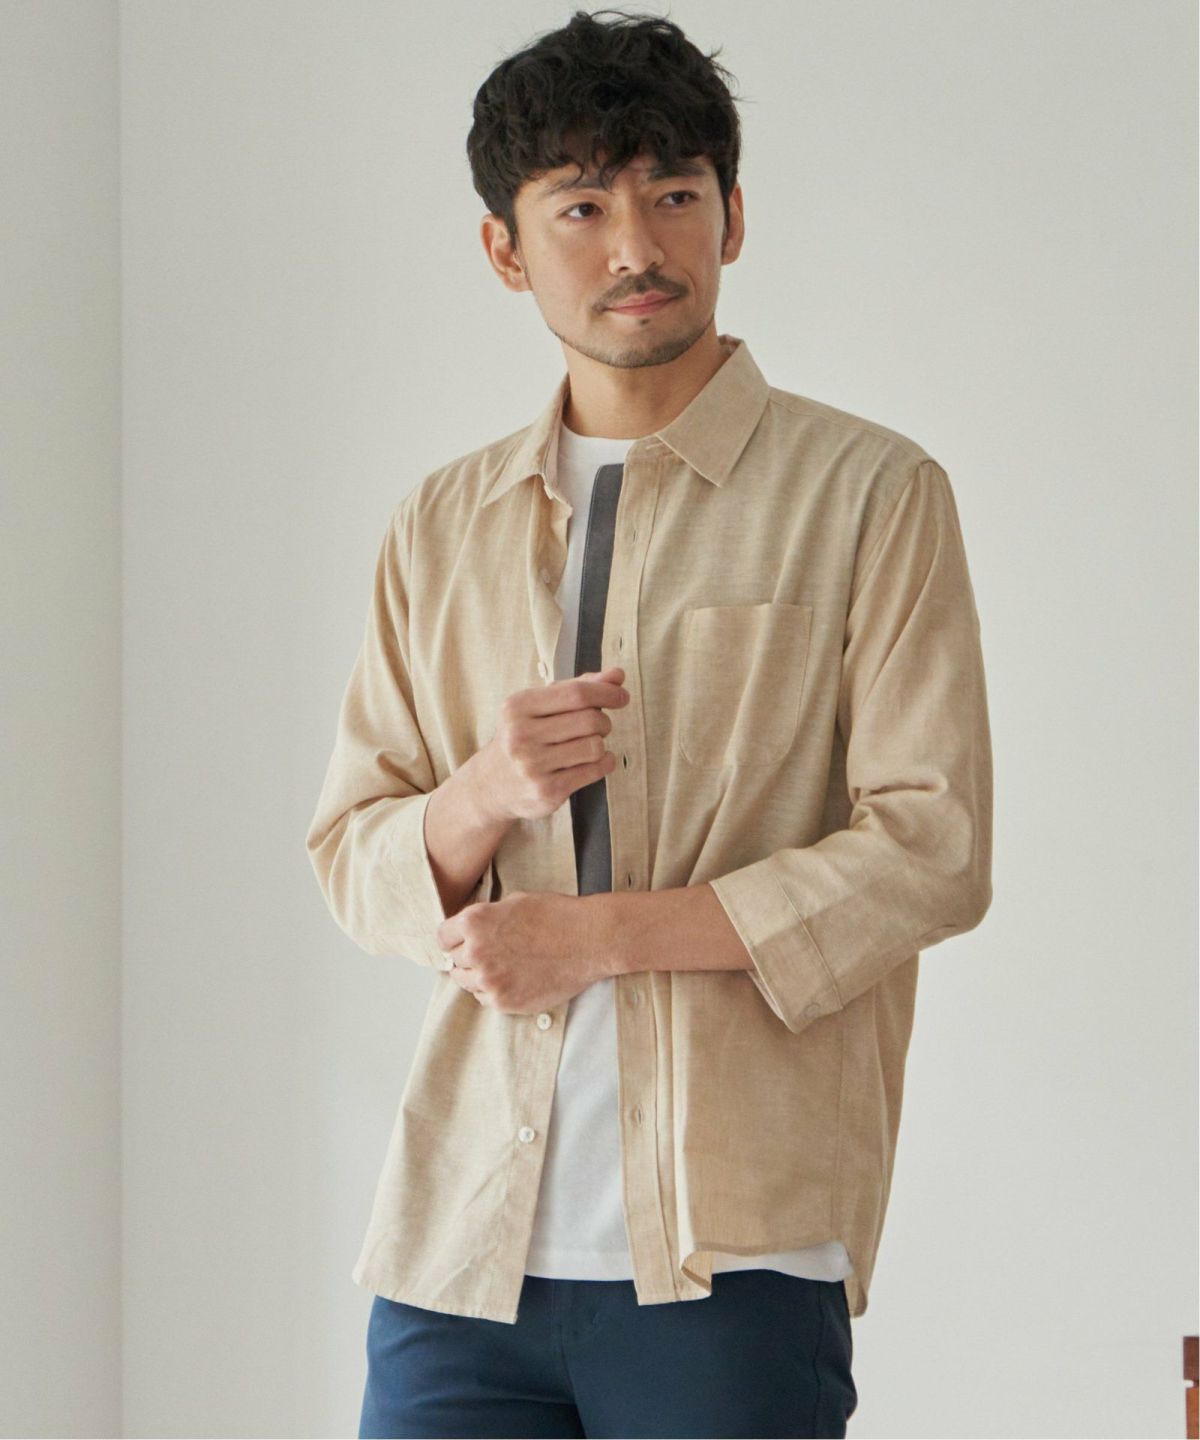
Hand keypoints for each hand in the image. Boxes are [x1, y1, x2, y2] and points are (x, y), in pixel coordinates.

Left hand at [436, 890, 606, 1014]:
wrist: (589, 940)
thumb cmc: (556, 916)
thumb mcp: (513, 902)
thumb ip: (485, 918)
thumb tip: (469, 932)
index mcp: (474, 922)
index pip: (442, 937)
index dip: (454, 937)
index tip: (462, 941)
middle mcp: (476, 952)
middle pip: (454, 960)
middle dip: (468, 955)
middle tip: (492, 952)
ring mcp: (490, 980)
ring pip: (466, 982)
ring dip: (478, 975)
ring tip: (504, 966)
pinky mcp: (505, 1002)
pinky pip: (485, 999)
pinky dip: (495, 991)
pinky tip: (515, 978)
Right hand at [470, 667, 629, 823]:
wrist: (491, 785)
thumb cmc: (523, 737)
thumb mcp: (539, 707)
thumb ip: (577, 688)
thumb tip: (617, 675)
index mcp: (518, 707)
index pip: (576, 693)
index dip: (606, 692)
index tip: (621, 695)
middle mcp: (522, 736)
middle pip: (589, 720)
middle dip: (603, 721)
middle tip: (599, 726)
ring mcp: (533, 766)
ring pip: (594, 746)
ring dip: (602, 743)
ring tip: (591, 744)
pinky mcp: (547, 791)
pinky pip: (593, 771)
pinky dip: (604, 763)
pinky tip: (596, 761)